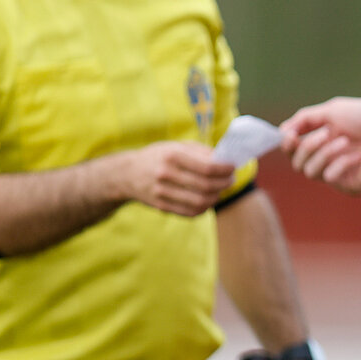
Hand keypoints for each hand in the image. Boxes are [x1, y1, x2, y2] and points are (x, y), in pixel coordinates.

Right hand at [117, 141, 237, 215]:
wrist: (127, 174)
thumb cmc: (159, 156)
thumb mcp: (177, 146)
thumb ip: (201, 152)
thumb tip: (225, 161)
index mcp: (172, 155)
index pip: (207, 167)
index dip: (225, 170)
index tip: (233, 168)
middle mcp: (165, 174)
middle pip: (206, 186)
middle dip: (224, 184)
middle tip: (231, 180)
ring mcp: (162, 192)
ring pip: (200, 202)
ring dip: (216, 197)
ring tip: (220, 190)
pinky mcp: (161, 206)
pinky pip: (190, 212)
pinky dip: (204, 208)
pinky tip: (208, 200)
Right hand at [282, 98, 360, 192]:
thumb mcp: (331, 110)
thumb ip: (305, 119)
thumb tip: (282, 131)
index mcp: (323, 140)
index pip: (294, 149)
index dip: (287, 144)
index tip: (290, 135)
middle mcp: (329, 158)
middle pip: (297, 162)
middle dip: (308, 146)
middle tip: (327, 133)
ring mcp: (339, 174)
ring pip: (310, 172)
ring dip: (324, 154)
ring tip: (344, 141)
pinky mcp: (351, 186)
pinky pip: (330, 178)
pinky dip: (341, 164)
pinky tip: (358, 156)